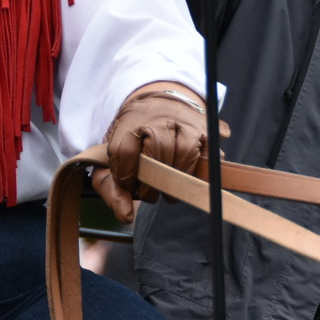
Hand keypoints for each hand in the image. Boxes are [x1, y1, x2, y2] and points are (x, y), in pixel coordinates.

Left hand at [92, 84, 229, 222]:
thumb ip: (112, 190)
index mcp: (129, 123)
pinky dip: (200, 169)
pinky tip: (188, 173)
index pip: (124, 151)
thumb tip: (126, 216)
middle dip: (154, 181)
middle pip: (157, 149)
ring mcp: (183, 120)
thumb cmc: (133, 142)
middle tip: (151, 192)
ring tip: (170, 187)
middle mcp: (156, 117)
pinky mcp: (204, 127)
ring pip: (185, 149)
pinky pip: (208, 152)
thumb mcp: (112, 161)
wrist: (158, 103)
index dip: (126, 176)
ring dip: (178, 176)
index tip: (129, 184)